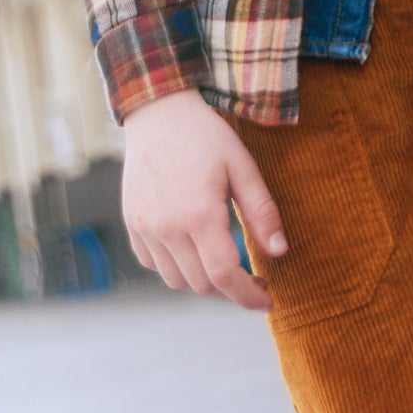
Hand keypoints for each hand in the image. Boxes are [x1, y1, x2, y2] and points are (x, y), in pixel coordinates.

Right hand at [121, 88, 285, 311]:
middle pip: (201, 284)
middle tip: (254, 280)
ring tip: (226, 266)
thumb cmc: (206, 136)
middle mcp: (166, 227)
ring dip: (204, 283)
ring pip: (176, 280)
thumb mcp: (242, 166)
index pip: (224, 275)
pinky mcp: (133, 225)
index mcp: (198, 214)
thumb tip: (279, 252)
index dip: (248, 295)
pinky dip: (177, 268)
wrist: (159, 113)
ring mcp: (145, 228)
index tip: (267, 299)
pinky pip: (155, 264)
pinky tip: (195, 251)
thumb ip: (262, 212)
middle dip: (231, 291)